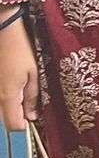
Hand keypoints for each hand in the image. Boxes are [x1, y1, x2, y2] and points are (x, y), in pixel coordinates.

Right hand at [1, 13, 38, 130]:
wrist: (2, 31)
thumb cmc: (20, 49)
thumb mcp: (34, 72)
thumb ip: (33, 97)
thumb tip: (32, 116)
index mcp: (7, 96)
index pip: (14, 126)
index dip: (26, 125)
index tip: (35, 116)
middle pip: (6, 120)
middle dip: (19, 115)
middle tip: (31, 100)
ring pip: (1, 110)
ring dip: (12, 105)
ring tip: (21, 87)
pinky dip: (5, 97)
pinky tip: (13, 83)